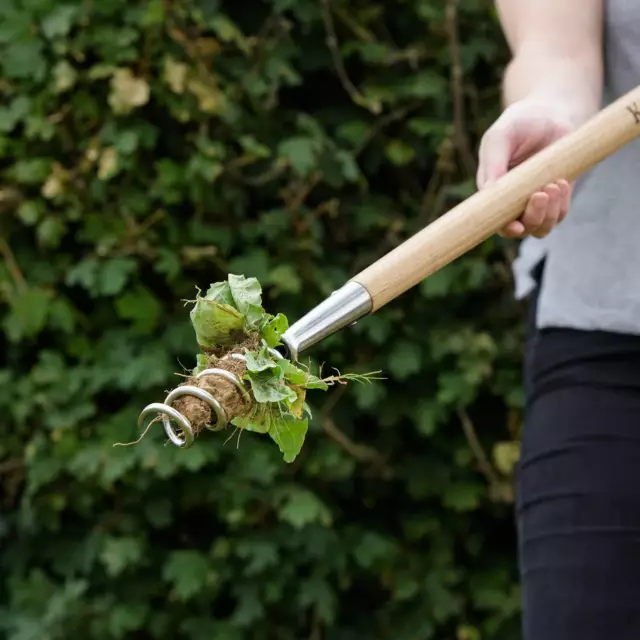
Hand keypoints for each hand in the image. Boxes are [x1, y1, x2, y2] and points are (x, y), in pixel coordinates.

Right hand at [476, 99, 575, 238]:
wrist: (550, 115)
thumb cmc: (519, 124)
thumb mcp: (501, 136)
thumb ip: (493, 162)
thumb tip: (488, 191)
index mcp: (491, 192)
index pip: (494, 221)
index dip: (504, 228)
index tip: (516, 226)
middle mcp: (511, 203)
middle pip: (519, 229)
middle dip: (532, 218)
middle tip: (540, 193)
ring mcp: (533, 204)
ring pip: (540, 227)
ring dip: (548, 213)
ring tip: (554, 184)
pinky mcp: (555, 200)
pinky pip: (558, 215)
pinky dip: (561, 204)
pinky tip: (560, 182)